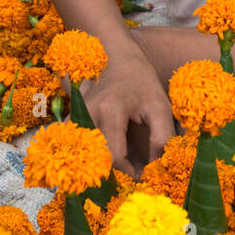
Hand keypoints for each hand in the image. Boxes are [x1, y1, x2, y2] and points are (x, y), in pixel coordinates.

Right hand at [75, 47, 175, 176]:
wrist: (117, 59)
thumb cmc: (141, 82)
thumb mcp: (160, 106)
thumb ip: (162, 137)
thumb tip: (155, 167)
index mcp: (110, 110)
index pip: (114, 156)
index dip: (128, 171)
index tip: (142, 175)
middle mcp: (88, 114)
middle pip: (98, 159)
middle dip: (116, 172)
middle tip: (134, 174)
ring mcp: (76, 117)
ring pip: (88, 155)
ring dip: (105, 165)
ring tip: (124, 165)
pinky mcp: (72, 120)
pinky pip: (81, 147)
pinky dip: (95, 156)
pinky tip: (109, 156)